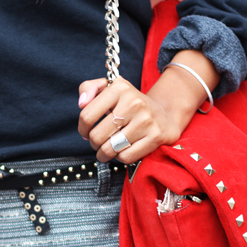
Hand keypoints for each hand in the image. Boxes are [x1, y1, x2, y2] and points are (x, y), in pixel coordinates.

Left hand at [78, 50, 219, 163]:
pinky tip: (122, 151)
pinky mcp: (155, 137)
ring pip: (110, 149)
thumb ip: (88, 88)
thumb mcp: (109, 88)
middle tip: (98, 142)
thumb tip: (81, 103)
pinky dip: (120, 158)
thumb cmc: (129, 103)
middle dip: (93, 143)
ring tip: (106, 150)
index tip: (86, 132)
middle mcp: (133, 102)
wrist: (165, 113)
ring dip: (104, 154)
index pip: (86, 116)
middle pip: (96, 136)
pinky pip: (125, 157)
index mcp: (119, 88)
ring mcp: (145, 120)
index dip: (82, 129)